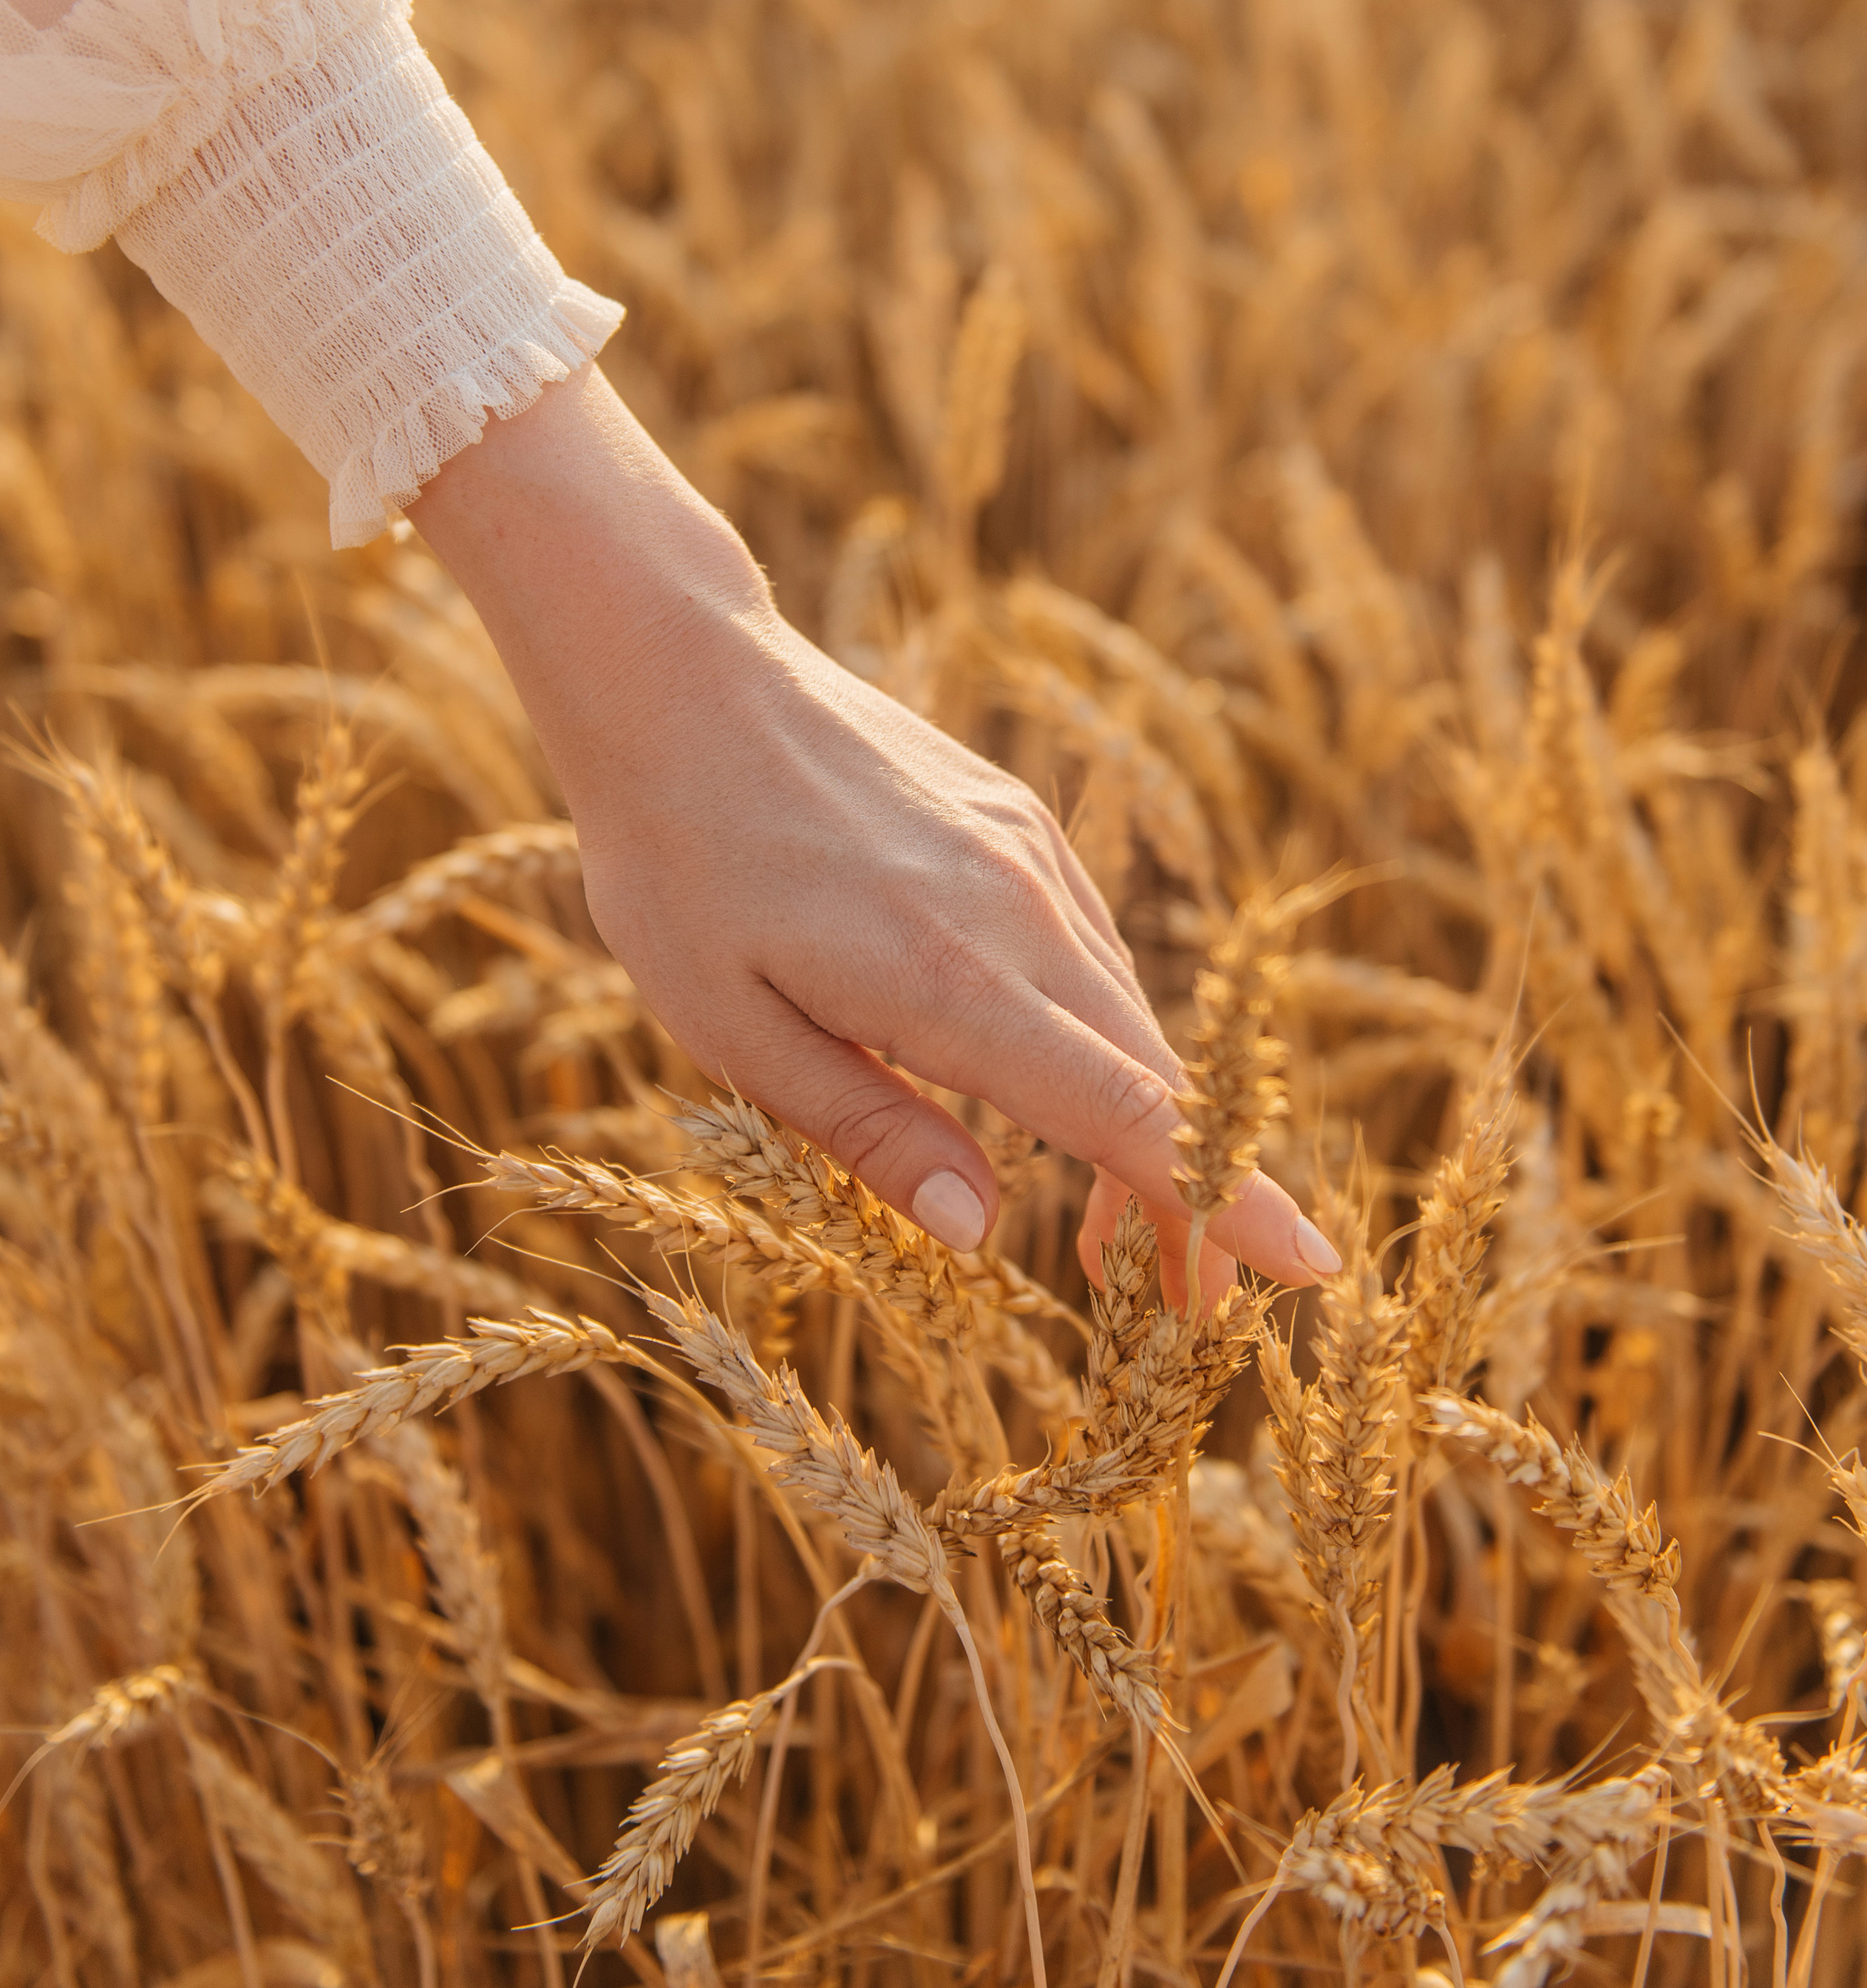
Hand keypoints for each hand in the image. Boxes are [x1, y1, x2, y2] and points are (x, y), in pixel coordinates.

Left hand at [409, 370, 1339, 1294]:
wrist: (681, 679)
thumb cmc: (678, 866)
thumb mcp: (731, 1027)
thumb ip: (867, 1129)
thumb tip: (980, 1230)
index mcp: (950, 984)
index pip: (1132, 1115)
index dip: (1224, 1203)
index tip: (1310, 1269)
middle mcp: (1019, 914)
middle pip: (1153, 1079)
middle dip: (1190, 1198)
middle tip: (1183, 1309)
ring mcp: (1030, 856)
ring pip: (1128, 1013)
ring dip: (1142, 1120)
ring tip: (1102, 1227)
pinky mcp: (1021, 819)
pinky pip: (1091, 948)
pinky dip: (1102, 1032)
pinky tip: (1054, 1075)